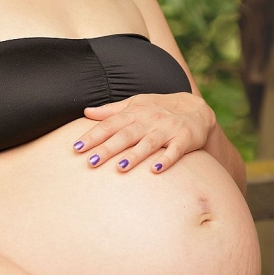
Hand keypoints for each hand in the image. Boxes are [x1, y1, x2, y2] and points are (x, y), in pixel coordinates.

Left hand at [71, 92, 215, 172]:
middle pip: (125, 135)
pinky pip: (175, 150)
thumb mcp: (136, 104)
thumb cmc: (160, 109)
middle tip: (91, 162)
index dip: (93, 135)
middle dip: (108, 148)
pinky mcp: (185, 139)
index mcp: (134, 112)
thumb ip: (112, 111)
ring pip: (148, 143)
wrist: (197, 109)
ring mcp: (167, 129)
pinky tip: (156, 170)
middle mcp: (149, 120)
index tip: (77, 148)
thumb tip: (87, 112)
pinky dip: (166, 159)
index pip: (110, 124)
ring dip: (134, 155)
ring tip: (119, 168)